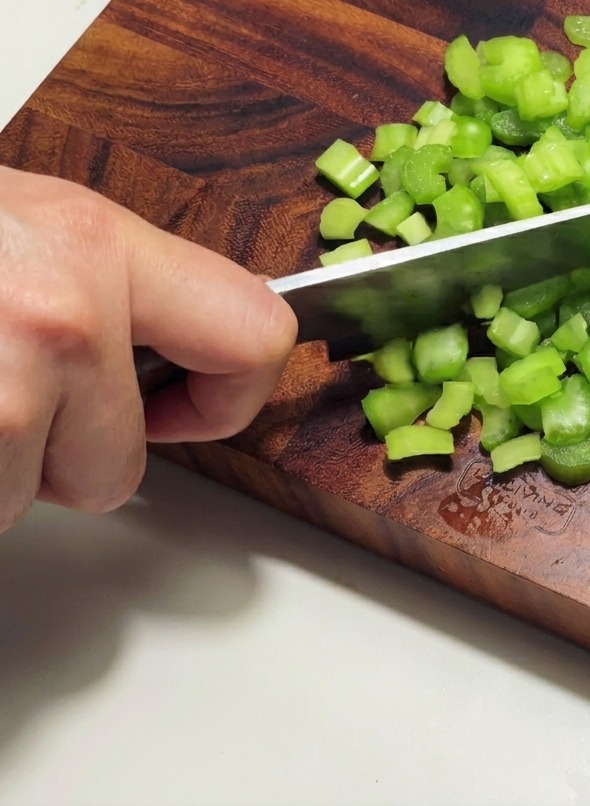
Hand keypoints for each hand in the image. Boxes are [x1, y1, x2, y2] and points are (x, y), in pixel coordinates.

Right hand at [0, 167, 295, 531]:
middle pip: (124, 463)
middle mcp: (63, 307)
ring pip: (39, 496)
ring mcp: (6, 383)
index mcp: (94, 240)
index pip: (255, 335)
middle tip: (5, 399)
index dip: (224, 399)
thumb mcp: (17, 221)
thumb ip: (102, 280)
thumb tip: (175, 342)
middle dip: (63, 458)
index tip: (181, 410)